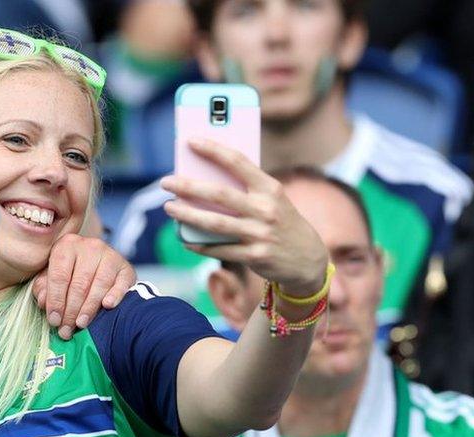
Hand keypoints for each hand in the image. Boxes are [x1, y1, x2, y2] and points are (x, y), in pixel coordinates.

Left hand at [33, 233, 136, 339]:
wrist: (97, 265)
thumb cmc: (68, 273)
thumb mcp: (50, 276)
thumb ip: (43, 288)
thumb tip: (44, 302)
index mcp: (66, 245)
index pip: (59, 276)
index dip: (55, 301)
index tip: (54, 321)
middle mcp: (89, 246)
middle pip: (79, 284)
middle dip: (71, 311)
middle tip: (66, 330)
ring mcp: (110, 255)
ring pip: (99, 285)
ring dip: (89, 308)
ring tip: (81, 324)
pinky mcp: (126, 267)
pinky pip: (121, 283)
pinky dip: (115, 295)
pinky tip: (107, 306)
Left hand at [162, 139, 327, 295]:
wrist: (308, 258)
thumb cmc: (279, 221)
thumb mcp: (271, 199)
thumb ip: (245, 188)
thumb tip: (202, 178)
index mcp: (270, 188)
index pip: (238, 162)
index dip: (213, 150)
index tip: (191, 141)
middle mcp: (266, 209)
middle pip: (219, 195)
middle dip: (188, 186)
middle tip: (166, 182)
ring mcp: (260, 234)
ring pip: (215, 224)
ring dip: (187, 216)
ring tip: (169, 207)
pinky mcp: (255, 256)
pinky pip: (220, 250)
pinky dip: (199, 244)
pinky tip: (184, 238)